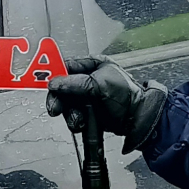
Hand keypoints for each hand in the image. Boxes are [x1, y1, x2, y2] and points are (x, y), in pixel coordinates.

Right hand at [43, 57, 167, 151]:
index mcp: (92, 65)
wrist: (138, 119)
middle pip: (62, 88)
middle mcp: (88, 79)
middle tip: (56, 109)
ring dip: (69, 114)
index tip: (50, 87)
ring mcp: (87, 97)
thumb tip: (55, 83)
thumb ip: (75, 83)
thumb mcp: (100, 84)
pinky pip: (73, 115)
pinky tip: (83, 123)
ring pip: (66, 104)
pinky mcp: (88, 111)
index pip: (66, 67)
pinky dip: (75, 121)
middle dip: (59, 100)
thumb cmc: (127, 96)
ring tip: (79, 120)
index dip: (56, 76)